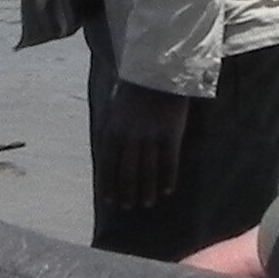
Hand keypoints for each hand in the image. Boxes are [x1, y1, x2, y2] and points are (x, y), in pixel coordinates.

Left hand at [101, 81, 195, 211]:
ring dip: (146, 190)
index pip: (107, 165)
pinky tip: (167, 191)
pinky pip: (169, 163)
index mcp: (113, 130)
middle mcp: (130, 137)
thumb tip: (111, 153)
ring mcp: (150, 137)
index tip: (110, 200)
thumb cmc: (136, 87)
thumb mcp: (116, 108)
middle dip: (127, 192)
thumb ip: (114, 130)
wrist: (159, 70)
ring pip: (147, 172)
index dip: (109, 185)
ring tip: (147, 203)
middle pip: (127, 173)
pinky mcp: (171, 135)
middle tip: (129, 207)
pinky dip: (167, 179)